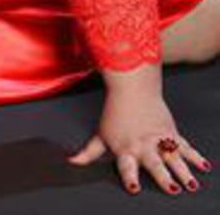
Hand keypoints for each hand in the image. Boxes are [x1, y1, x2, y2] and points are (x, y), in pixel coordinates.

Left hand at [66, 91, 212, 194]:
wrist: (132, 88)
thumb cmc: (115, 113)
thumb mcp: (101, 135)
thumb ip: (89, 153)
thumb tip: (71, 162)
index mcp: (126, 149)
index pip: (127, 166)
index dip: (130, 176)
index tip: (134, 187)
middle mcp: (143, 145)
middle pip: (153, 163)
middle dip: (162, 175)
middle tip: (171, 187)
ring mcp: (158, 139)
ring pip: (173, 157)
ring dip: (183, 171)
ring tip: (190, 183)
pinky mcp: (171, 132)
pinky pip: (185, 147)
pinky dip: (195, 156)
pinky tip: (204, 166)